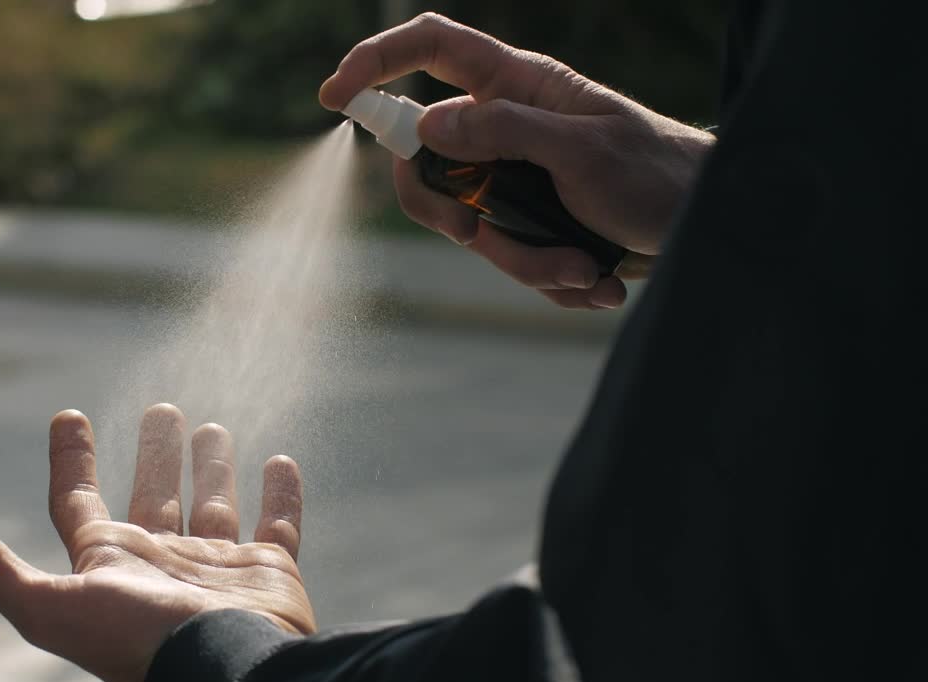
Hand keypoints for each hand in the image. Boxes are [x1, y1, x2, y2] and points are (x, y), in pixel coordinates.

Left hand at [0, 404, 314, 681]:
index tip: (67, 416)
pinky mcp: (271, 572)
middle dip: (154, 453)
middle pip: (152, 495)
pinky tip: (280, 460)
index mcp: (110, 564)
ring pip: (213, 503)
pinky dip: (282, 493)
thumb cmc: (135, 641)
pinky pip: (279, 523)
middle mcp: (161, 562)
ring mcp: (218, 566)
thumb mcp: (45, 605)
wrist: (224, 672)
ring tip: (209, 426)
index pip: (80, 501)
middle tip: (160, 410)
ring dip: (210, 466)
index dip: (69, 459)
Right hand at [320, 13, 714, 308]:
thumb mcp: (582, 150)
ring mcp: (513, 180)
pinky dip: (550, 279)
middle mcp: (504, 129)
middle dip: (450, 216)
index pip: (430, 49)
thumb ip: (504, 130)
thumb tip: (428, 124)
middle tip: (480, 236)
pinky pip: (506, 260)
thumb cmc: (657, 173)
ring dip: (527, 262)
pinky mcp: (529, 224)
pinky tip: (597, 278)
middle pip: (425, 164)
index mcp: (516, 86)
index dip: (376, 62)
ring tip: (586, 266)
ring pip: (469, 227)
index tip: (334, 97)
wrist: (701, 229)